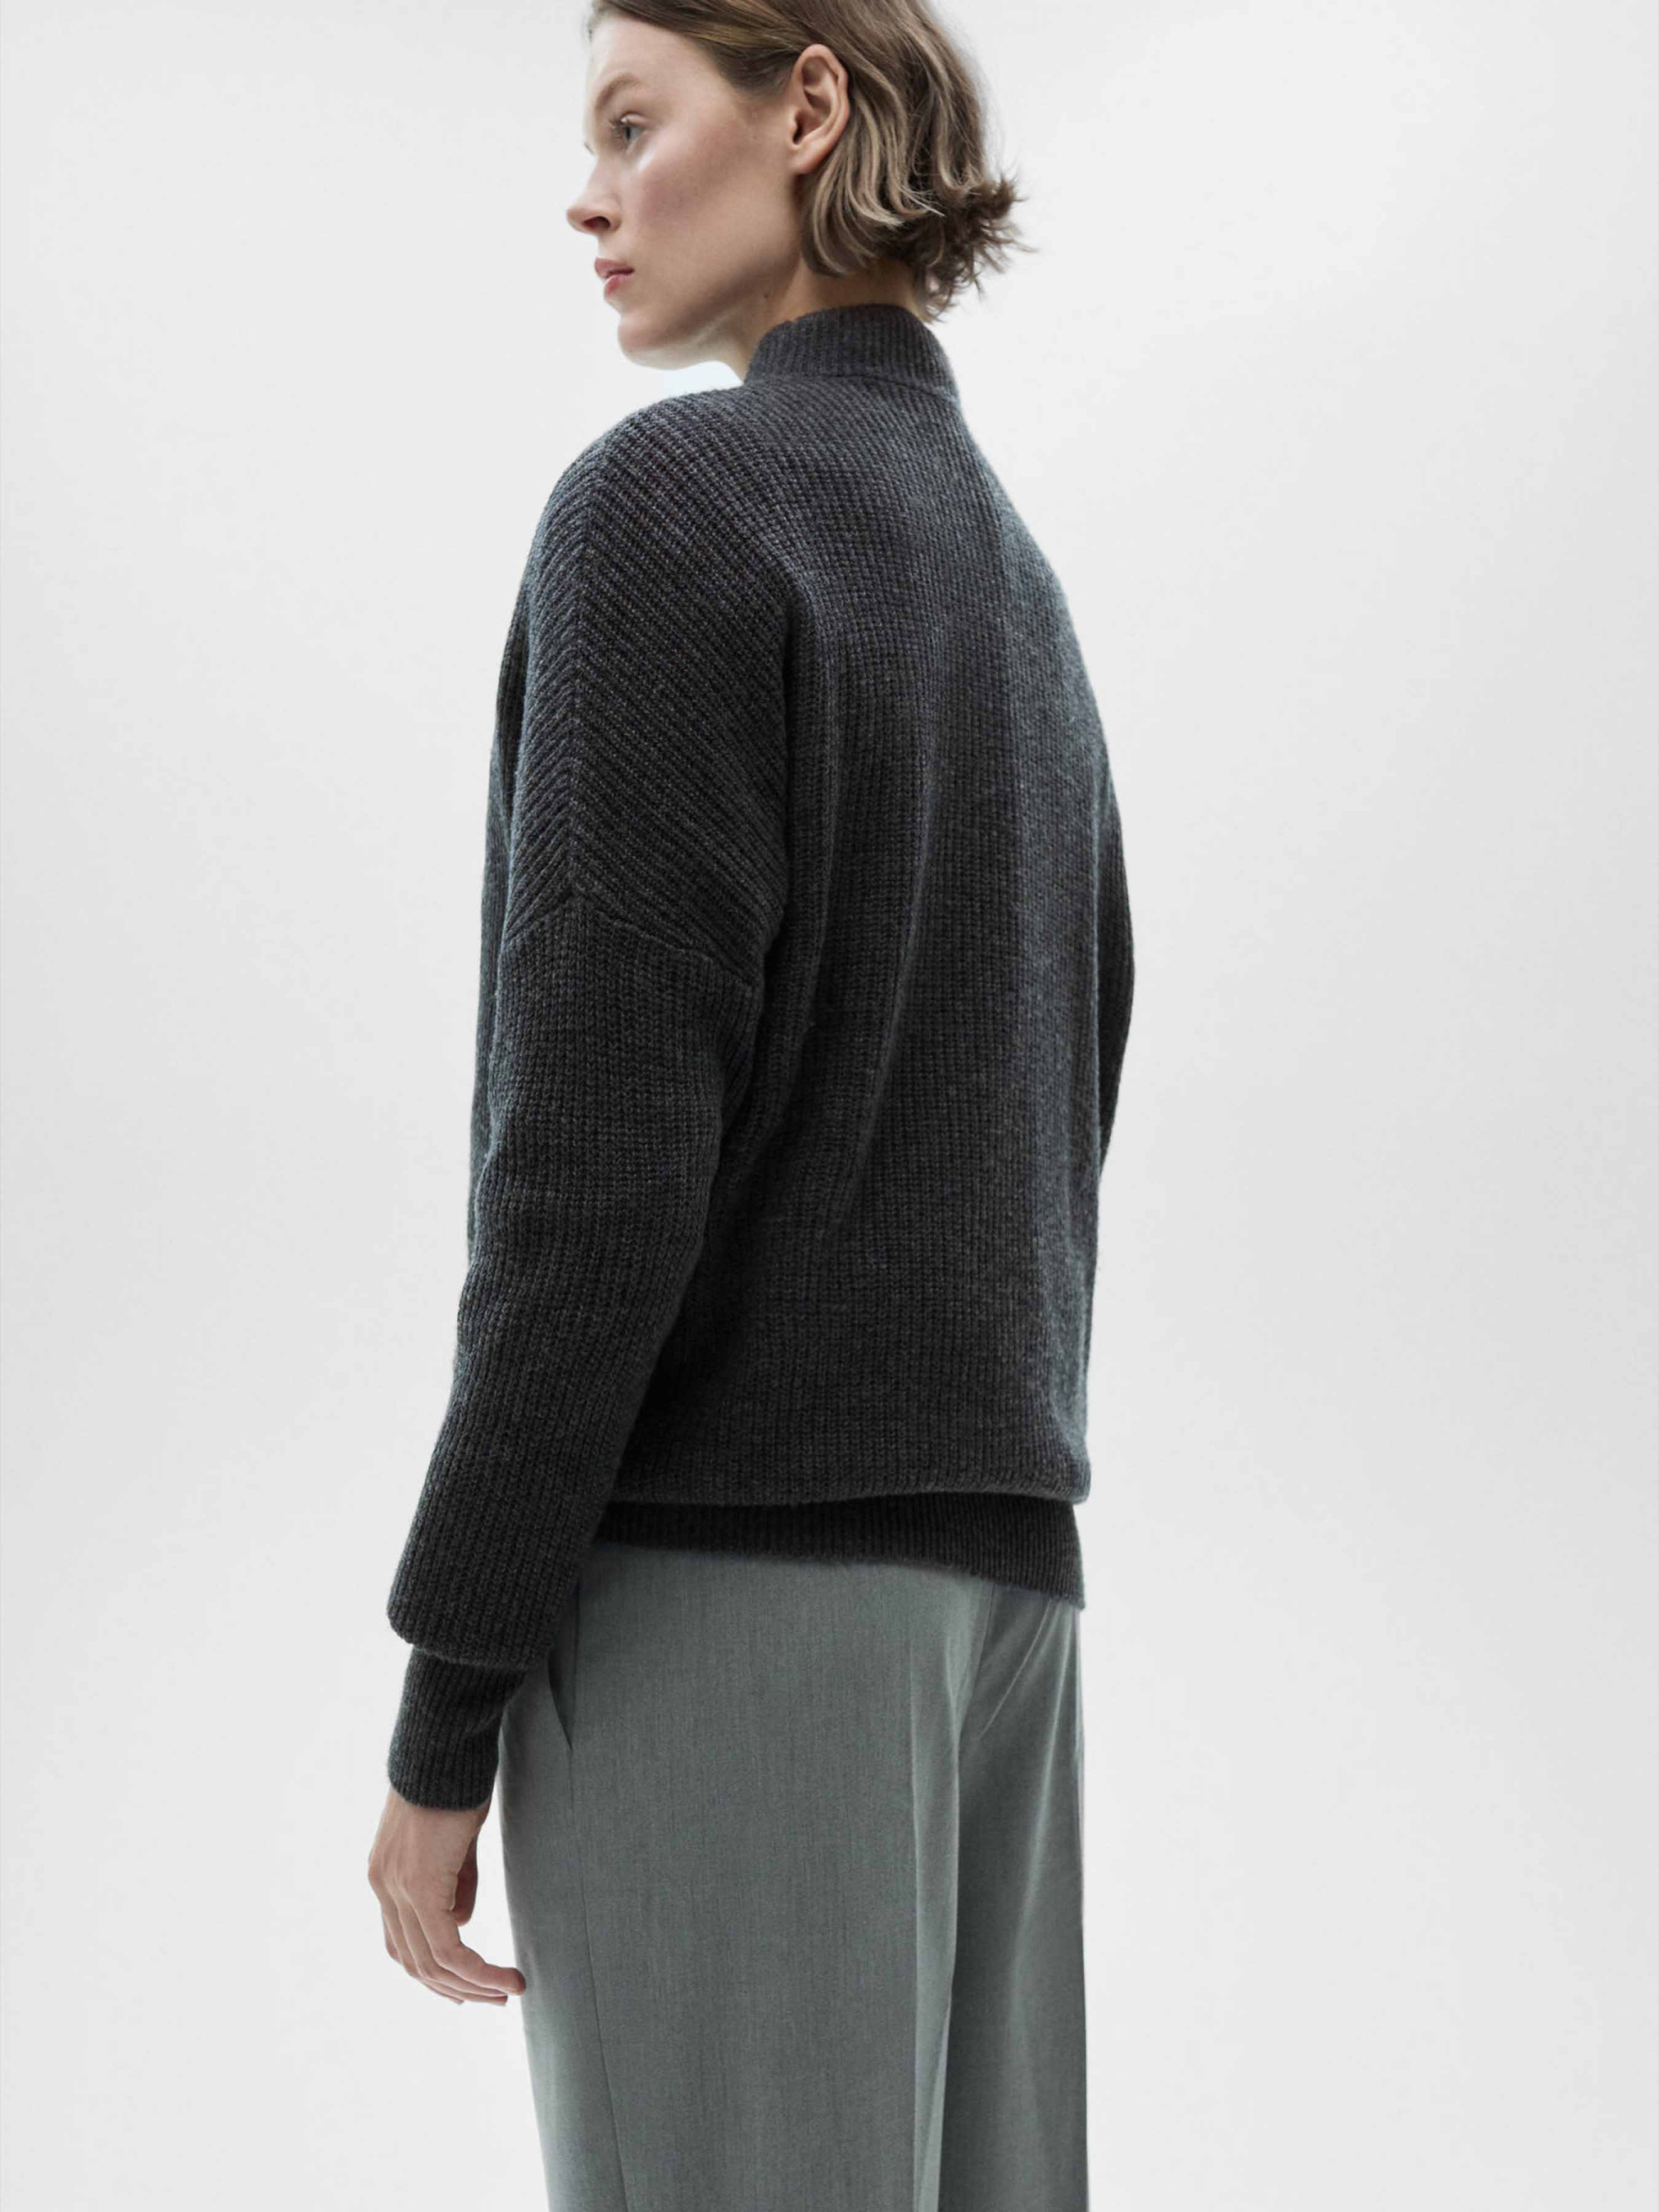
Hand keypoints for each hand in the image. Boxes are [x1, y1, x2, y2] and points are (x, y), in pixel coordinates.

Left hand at [368, 1786, 527, 2004]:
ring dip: (472, 1986)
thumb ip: (454, 1882)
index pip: (402, 1943)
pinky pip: (447, 1947)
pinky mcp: (419, 1886)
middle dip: (456, 1988)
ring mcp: (396, 1888)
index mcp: (385, 1875)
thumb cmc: (456, 1782)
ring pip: (431, 1962)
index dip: (432, 1972)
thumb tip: (460, 1921)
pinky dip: (476, 1970)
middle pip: (414, 1962)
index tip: (466, 1987)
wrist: (445, 1746)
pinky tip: (503, 1976)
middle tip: (495, 1998)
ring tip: (509, 1991)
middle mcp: (383, 1886)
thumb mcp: (455, 1840)